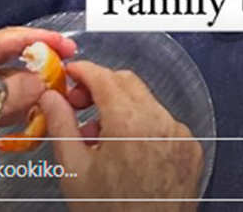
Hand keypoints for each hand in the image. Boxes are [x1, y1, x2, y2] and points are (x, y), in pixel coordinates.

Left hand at [0, 27, 78, 136]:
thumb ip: (11, 90)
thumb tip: (40, 81)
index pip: (6, 39)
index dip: (38, 39)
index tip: (65, 43)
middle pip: (6, 63)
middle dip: (36, 66)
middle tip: (64, 71)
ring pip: (3, 89)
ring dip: (29, 92)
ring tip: (54, 95)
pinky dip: (15, 112)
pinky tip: (31, 117)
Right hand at [41, 60, 202, 211]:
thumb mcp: (74, 171)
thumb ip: (61, 125)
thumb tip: (51, 97)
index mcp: (129, 123)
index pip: (103, 77)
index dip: (83, 72)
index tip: (70, 76)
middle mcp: (160, 122)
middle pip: (126, 83)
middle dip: (100, 87)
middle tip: (78, 106)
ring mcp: (180, 136)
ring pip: (146, 102)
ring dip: (121, 109)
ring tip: (100, 139)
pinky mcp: (191, 150)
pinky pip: (164, 123)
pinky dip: (144, 127)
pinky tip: (127, 153)